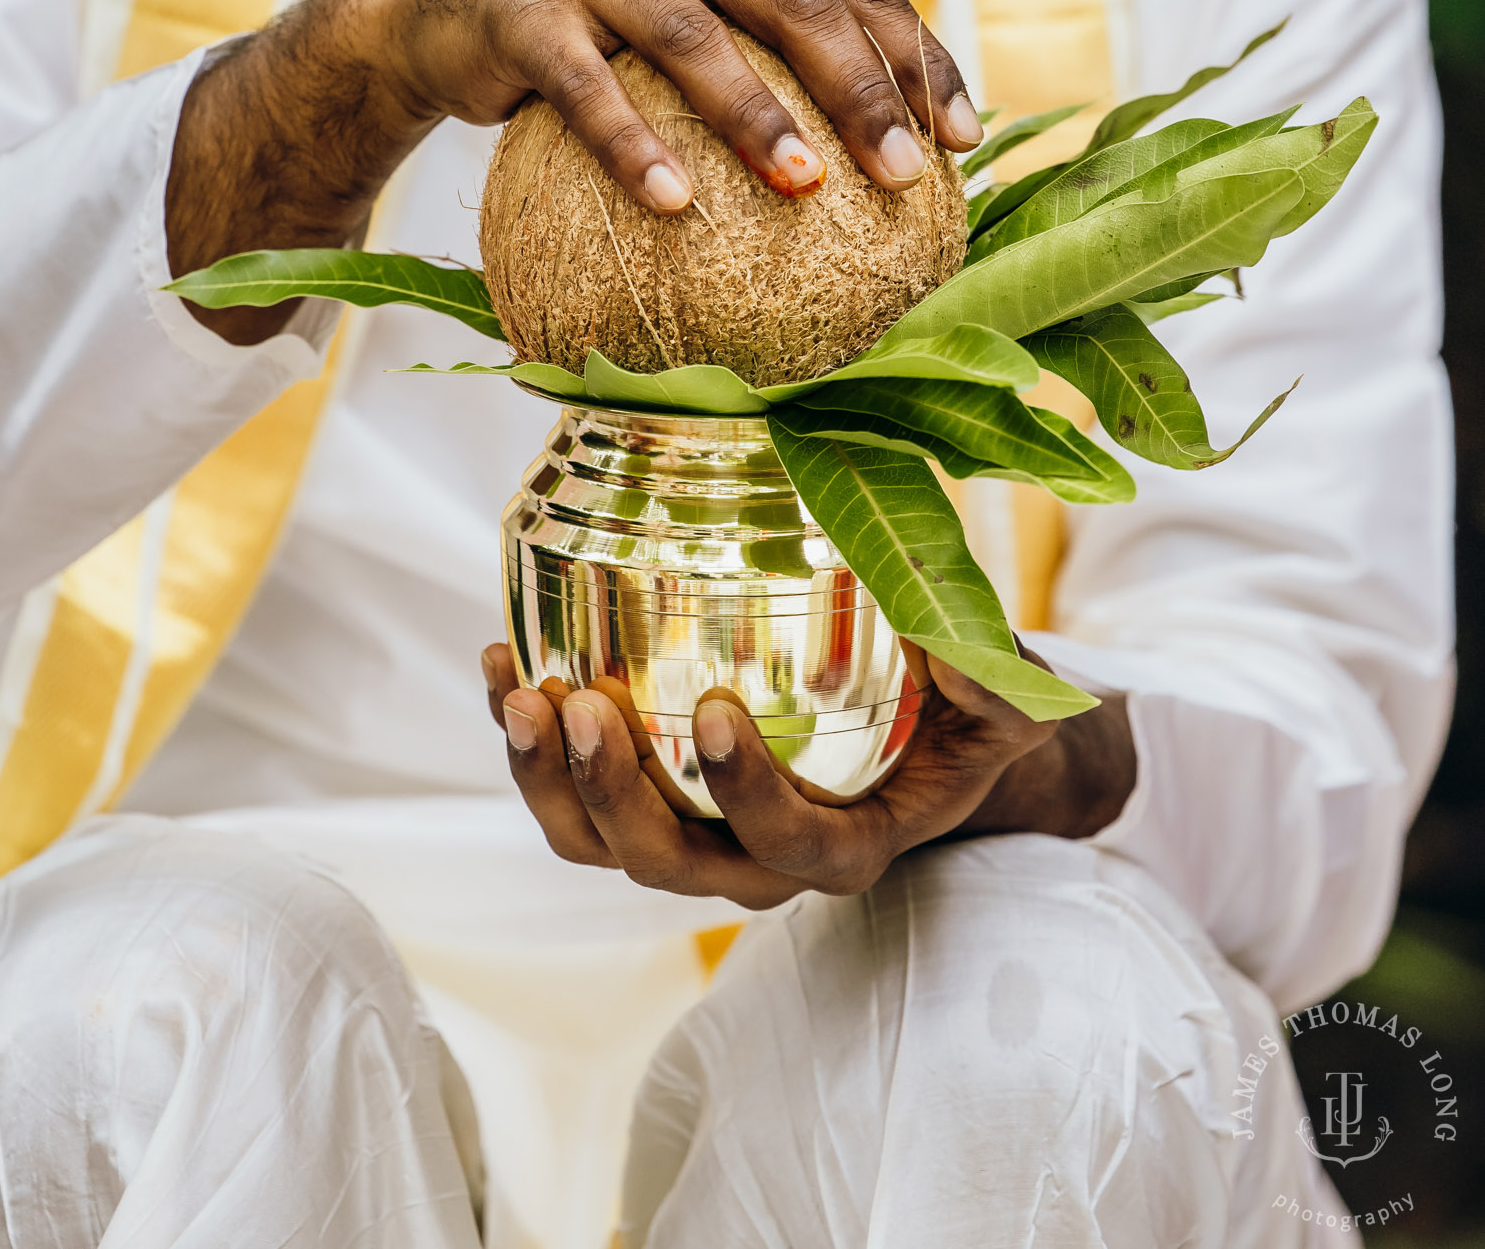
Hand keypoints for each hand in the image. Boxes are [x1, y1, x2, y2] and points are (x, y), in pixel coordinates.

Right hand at [167, 0, 980, 339]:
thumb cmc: (604, 14)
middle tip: (906, 174)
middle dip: (861, 87)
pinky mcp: (527, 14)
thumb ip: (780, 32)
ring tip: (807, 190)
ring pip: (695, 36)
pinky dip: (632, 148)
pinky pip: (588, 90)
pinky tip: (673, 205)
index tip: (962, 139)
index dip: (914, 57)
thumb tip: (906, 137)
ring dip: (757, 116)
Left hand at [480, 642, 1133, 908]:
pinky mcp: (649, 796)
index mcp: (845, 846)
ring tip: (521, 693)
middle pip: (666, 862)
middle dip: (611, 795)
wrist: (930, 737)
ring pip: (601, 842)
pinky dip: (529, 738)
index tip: (712, 713)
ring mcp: (693, 834)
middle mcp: (756, 860)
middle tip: (581, 706)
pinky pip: (574, 792)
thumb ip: (996, 686)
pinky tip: (503, 664)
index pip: (789, 843)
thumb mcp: (1004, 704)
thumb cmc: (966, 719)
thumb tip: (957, 644)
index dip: (744, 794)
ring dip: (547, 779)